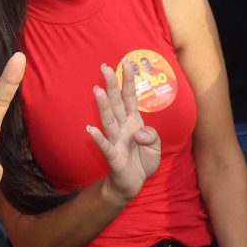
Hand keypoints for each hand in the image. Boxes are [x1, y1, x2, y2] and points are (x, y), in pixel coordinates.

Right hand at [88, 62, 160, 200]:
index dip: (129, 81)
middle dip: (112, 85)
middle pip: (116, 103)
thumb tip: (139, 134)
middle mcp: (123, 127)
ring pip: (109, 120)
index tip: (128, 63)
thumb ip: (151, 135)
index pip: (130, 97)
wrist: (133, 183)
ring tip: (98, 91)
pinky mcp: (113, 156)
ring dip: (104, 106)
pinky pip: (105, 146)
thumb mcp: (156, 146)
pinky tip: (90, 129)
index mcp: (134, 121)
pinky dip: (98, 138)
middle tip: (105, 67)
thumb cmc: (142, 160)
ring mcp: (116, 140)